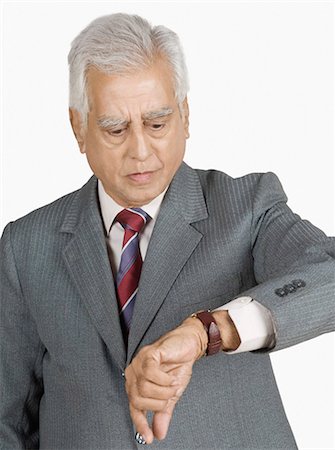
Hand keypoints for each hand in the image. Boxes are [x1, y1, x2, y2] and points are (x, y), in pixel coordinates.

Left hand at [125, 318, 206, 443]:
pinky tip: (171, 377)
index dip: (140, 424)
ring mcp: (139, 363)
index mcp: (137, 384)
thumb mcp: (172, 394)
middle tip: (171, 395)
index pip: (134, 408)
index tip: (149, 438)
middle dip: (159, 402)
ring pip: (144, 388)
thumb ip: (163, 412)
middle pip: (138, 399)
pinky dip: (164, 380)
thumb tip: (159, 433)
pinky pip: (150, 373)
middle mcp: (134, 373)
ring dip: (164, 390)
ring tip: (173, 384)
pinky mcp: (148, 354)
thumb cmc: (178, 365)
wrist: (189, 345)